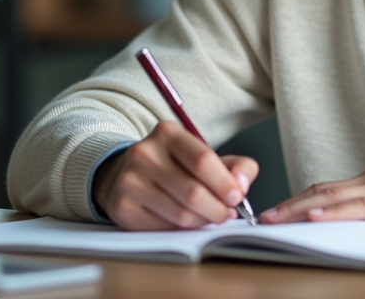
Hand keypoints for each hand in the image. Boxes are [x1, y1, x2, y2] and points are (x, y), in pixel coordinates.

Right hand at [93, 120, 257, 230]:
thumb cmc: (176, 166)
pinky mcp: (122, 207)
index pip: (202, 161)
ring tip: (209, 217)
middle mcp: (144, 153)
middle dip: (217, 209)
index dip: (224, 184)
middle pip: (193, 192)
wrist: (129, 174)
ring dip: (202, 221)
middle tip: (227, 214)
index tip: (237, 197)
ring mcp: (129, 181)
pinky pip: (163, 228)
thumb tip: (241, 184)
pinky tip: (186, 221)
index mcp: (167, 134)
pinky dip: (181, 229)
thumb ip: (235, 166)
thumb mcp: (205, 156)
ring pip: (180, 214)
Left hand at [260, 163, 364, 228]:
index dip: (300, 200)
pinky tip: (315, 217)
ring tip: (276, 218)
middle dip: (290, 204)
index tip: (277, 212)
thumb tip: (355, 226)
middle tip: (263, 217)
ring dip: (301, 208)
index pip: (328, 190)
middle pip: (322, 191)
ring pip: (333, 198)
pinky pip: (359, 208)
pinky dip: (334, 213)